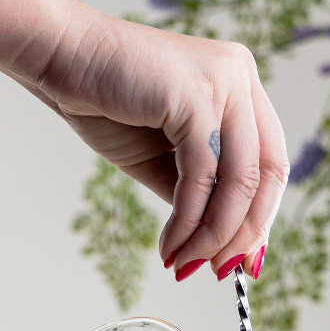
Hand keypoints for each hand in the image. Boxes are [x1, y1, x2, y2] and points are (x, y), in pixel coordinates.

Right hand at [6, 4, 288, 280]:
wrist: (59, 59)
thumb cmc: (106, 105)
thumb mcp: (165, 160)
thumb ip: (200, 192)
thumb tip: (224, 244)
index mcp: (241, 86)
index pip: (270, 163)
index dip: (262, 218)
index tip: (242, 259)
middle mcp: (241, 77)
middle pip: (266, 175)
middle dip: (243, 233)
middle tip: (219, 271)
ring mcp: (224, 82)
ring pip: (238, 182)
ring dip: (212, 235)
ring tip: (186, 265)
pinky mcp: (197, 97)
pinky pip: (203, 178)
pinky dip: (188, 222)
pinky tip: (170, 246)